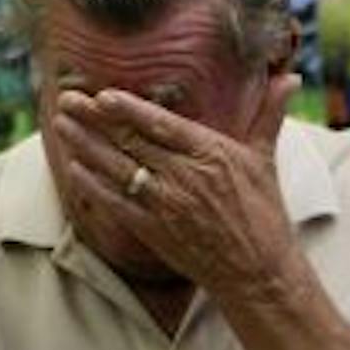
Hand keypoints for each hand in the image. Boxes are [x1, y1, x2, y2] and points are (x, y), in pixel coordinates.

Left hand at [51, 85, 304, 302]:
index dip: (129, 109)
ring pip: (117, 168)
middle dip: (94, 119)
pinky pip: (115, 203)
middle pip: (131, 142)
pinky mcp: (153, 231)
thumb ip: (267, 115)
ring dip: (84, 145)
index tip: (102, 94)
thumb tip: (290, 77)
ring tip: (60, 124)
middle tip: (66, 99)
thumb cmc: (263, 212)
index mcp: (212, 154)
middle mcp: (187, 177)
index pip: (162, 125)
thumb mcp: (264, 159)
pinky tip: (73, 167)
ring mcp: (167, 205)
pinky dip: (92, 185)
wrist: (260, 273)